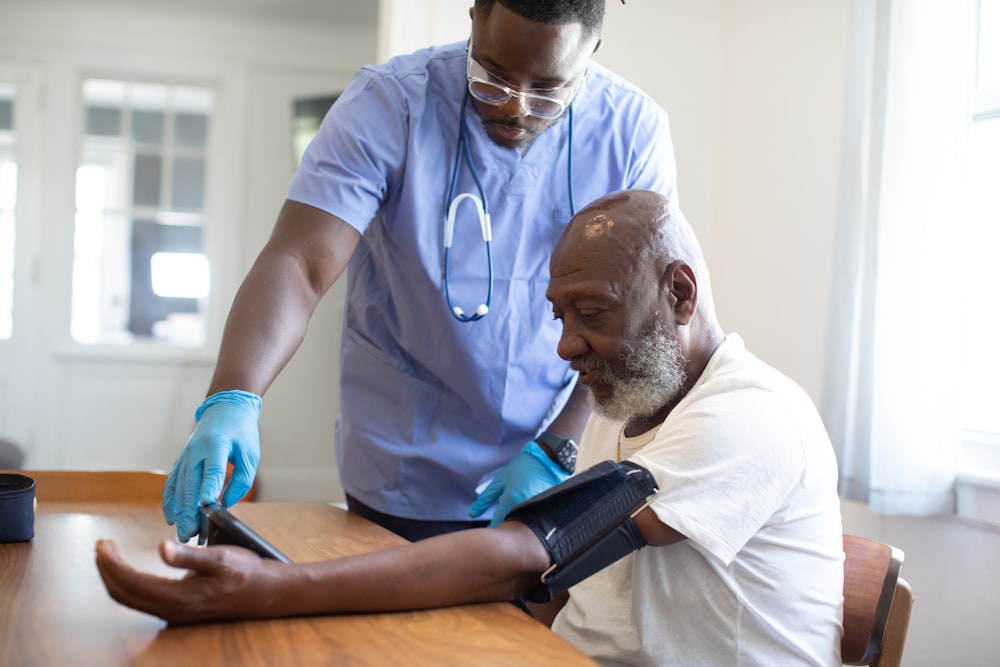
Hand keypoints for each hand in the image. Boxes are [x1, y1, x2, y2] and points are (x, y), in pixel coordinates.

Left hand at [95, 538, 275, 624]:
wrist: (265, 593)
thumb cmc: (246, 573)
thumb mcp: (221, 558)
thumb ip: (189, 555)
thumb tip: (161, 548)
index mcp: (178, 598)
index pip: (130, 582)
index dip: (111, 563)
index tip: (103, 543)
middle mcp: (171, 611)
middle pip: (123, 594)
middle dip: (106, 569)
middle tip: (102, 545)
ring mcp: (173, 613)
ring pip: (130, 599)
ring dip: (114, 576)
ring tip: (110, 554)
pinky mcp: (176, 610)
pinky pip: (140, 600)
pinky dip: (127, 583)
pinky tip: (129, 569)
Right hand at [162, 390, 261, 540]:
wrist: (225, 408)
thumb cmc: (241, 432)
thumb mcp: (250, 453)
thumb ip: (242, 479)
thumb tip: (225, 503)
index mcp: (216, 444)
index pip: (212, 470)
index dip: (209, 489)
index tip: (207, 507)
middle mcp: (196, 450)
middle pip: (190, 484)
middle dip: (189, 511)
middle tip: (191, 534)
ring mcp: (185, 456)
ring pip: (178, 488)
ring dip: (179, 512)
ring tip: (183, 533)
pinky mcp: (180, 461)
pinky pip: (171, 484)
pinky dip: (170, 502)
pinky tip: (172, 518)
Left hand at [468, 440, 569, 525]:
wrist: (547, 457)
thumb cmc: (522, 467)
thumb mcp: (501, 480)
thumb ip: (486, 499)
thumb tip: (472, 514)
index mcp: (511, 499)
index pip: (498, 521)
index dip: (493, 528)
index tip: (490, 533)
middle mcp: (526, 506)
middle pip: (512, 525)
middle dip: (507, 527)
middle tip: (503, 527)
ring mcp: (539, 508)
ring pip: (525, 524)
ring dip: (519, 524)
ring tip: (518, 518)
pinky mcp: (549, 508)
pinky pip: (537, 519)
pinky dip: (531, 519)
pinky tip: (530, 514)